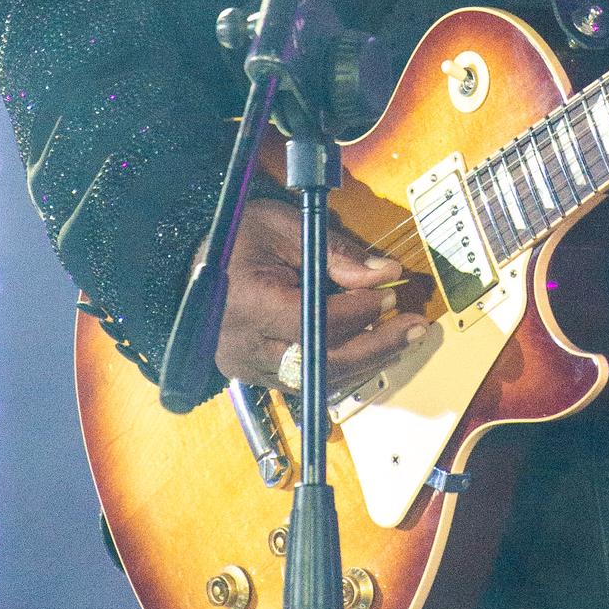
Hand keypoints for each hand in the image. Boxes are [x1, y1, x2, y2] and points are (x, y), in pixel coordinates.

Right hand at [212, 196, 426, 394]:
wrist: (195, 262)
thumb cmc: (238, 238)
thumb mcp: (285, 226)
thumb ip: (335, 252)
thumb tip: (384, 272)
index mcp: (247, 305)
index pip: (313, 323)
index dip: (359, 313)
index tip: (390, 295)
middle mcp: (245, 347)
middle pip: (321, 364)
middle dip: (376, 347)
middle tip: (413, 328)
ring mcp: (249, 368)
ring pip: (319, 381)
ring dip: (366, 361)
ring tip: (402, 337)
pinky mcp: (257, 375)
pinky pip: (307, 383)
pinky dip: (343, 368)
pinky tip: (371, 350)